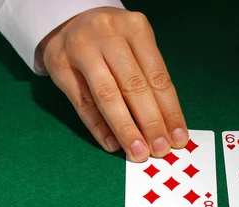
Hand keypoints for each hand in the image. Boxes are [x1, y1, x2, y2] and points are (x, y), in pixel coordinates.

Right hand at [38, 7, 188, 161]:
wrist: (67, 21)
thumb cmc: (110, 41)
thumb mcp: (134, 46)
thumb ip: (148, 79)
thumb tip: (165, 126)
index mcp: (135, 28)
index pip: (157, 76)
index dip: (169, 110)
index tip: (178, 137)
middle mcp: (108, 35)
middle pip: (133, 86)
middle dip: (150, 123)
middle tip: (160, 150)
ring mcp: (81, 49)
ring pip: (107, 96)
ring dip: (125, 128)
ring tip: (138, 152)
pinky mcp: (59, 66)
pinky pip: (82, 103)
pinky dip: (98, 127)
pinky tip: (112, 144)